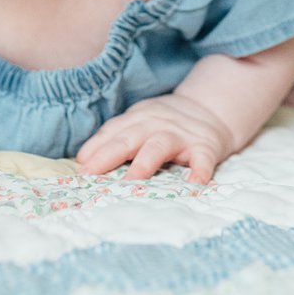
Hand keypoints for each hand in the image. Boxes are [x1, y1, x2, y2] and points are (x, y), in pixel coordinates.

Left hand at [75, 93, 233, 184]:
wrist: (213, 110)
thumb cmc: (167, 124)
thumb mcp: (141, 123)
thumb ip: (117, 138)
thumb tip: (82, 161)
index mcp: (139, 118)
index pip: (113, 131)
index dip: (96, 147)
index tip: (80, 166)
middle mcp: (158, 123)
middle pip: (130, 137)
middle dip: (108, 155)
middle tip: (91, 175)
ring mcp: (182, 135)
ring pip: (160, 145)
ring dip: (144, 163)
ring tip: (131, 182)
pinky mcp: (206, 146)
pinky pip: (203, 159)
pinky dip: (199, 171)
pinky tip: (194, 185)